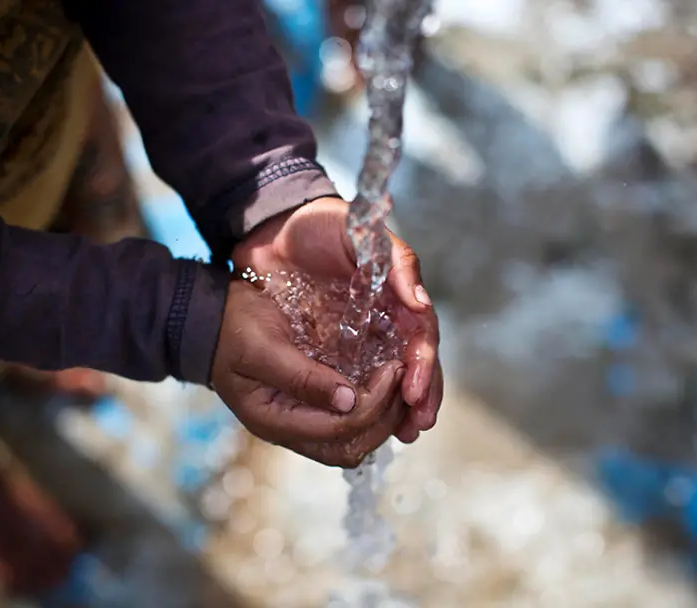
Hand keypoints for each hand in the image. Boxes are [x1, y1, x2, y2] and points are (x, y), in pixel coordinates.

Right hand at [211, 279, 407, 466]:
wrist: (210, 321)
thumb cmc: (231, 328)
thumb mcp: (262, 346)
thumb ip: (302, 376)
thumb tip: (348, 399)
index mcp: (274, 420)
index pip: (338, 430)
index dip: (373, 404)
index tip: (393, 368)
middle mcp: (291, 429)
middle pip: (351, 447)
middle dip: (385, 417)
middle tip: (404, 378)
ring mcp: (301, 422)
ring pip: (355, 440)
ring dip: (383, 415)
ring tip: (401, 380)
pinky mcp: (311, 407)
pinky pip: (350, 421)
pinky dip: (374, 407)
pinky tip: (386, 381)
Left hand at [232, 196, 442, 443]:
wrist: (272, 230)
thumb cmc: (320, 226)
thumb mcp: (360, 233)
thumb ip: (397, 264)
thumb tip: (422, 306)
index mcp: (399, 295)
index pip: (422, 336)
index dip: (424, 364)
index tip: (415, 389)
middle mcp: (388, 320)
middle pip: (415, 364)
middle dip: (421, 395)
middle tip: (416, 423)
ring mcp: (364, 337)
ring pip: (392, 379)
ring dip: (400, 408)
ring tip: (404, 431)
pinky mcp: (336, 350)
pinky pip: (357, 381)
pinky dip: (367, 404)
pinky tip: (373, 424)